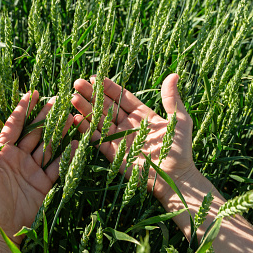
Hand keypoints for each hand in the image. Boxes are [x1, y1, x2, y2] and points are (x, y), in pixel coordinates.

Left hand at [0, 91, 73, 245]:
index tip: (32, 93)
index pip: (14, 126)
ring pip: (48, 145)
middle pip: (35, 132)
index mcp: (2, 153)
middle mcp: (19, 158)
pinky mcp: (44, 183)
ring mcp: (32, 169)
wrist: (0, 231)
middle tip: (60, 101)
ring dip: (59, 132)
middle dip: (47, 116)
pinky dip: (67, 155)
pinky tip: (76, 143)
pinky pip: (57, 165)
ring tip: (72, 117)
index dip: (23, 110)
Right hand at [71, 74, 195, 201]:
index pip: (122, 97)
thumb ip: (171, 98)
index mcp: (143, 115)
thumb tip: (173, 74)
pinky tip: (75, 119)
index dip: (109, 87)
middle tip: (77, 83)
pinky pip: (96, 139)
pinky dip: (85, 129)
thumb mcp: (179, 120)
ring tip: (72, 97)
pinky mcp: (112, 153)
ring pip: (99, 120)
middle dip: (92, 95)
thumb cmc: (180, 150)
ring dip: (85, 109)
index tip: (95, 77)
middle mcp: (128, 125)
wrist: (174, 178)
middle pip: (107, 106)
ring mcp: (119, 139)